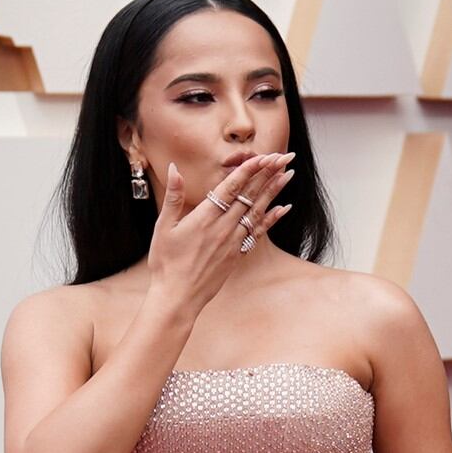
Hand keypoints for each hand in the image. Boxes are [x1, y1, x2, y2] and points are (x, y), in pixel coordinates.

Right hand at [146, 150, 296, 324]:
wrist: (178, 296)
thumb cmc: (166, 262)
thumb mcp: (163, 226)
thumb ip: (172, 196)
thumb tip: (174, 168)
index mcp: (204, 217)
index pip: (231, 187)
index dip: (249, 170)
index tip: (263, 156)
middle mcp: (224, 227)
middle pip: (250, 195)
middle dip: (267, 174)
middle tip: (284, 157)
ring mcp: (234, 241)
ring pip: (258, 211)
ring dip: (274, 191)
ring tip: (288, 174)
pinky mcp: (238, 254)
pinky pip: (258, 233)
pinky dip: (271, 219)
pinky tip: (283, 208)